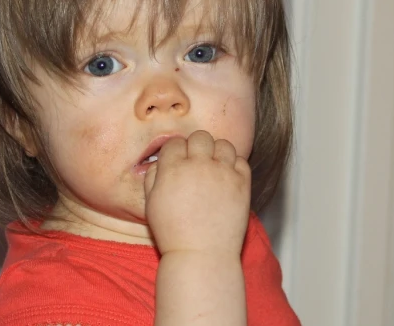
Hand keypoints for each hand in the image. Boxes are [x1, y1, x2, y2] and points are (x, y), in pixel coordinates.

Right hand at [143, 130, 250, 256]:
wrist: (201, 255)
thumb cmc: (172, 232)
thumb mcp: (151, 203)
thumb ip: (153, 176)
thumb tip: (160, 161)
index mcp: (173, 169)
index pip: (175, 142)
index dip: (174, 151)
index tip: (177, 162)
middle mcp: (199, 166)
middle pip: (200, 137)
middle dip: (195, 146)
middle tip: (195, 162)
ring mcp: (223, 174)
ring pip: (224, 144)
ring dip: (217, 152)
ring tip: (213, 167)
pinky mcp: (242, 184)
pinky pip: (241, 161)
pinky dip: (234, 165)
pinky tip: (227, 177)